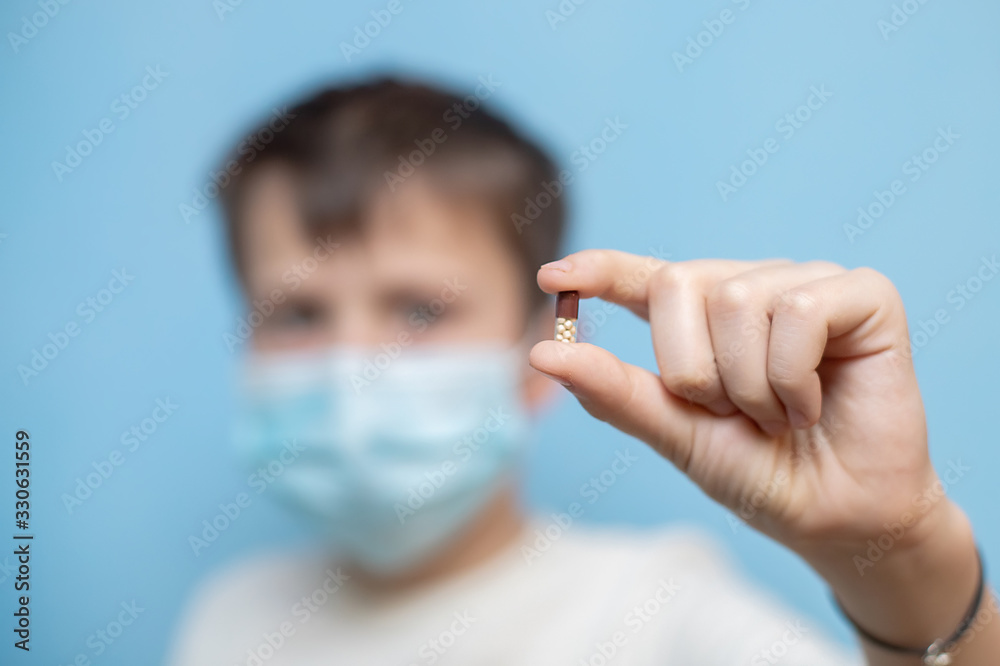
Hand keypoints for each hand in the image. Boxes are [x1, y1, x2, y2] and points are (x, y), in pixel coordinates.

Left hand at [530, 251, 938, 551]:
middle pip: (678, 283)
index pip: (645, 278)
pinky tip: (813, 403)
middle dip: (691, 369)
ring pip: (738, 299)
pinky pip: (798, 310)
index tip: (552, 277)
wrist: (839, 518)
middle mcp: (754, 287)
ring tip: (779, 415)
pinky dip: (792, 375)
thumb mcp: (678, 434)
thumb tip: (544, 353)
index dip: (601, 270)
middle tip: (733, 413)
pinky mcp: (864, 295)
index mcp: (705, 320)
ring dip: (748, 384)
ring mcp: (808, 285)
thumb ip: (617, 392)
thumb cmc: (762, 473)